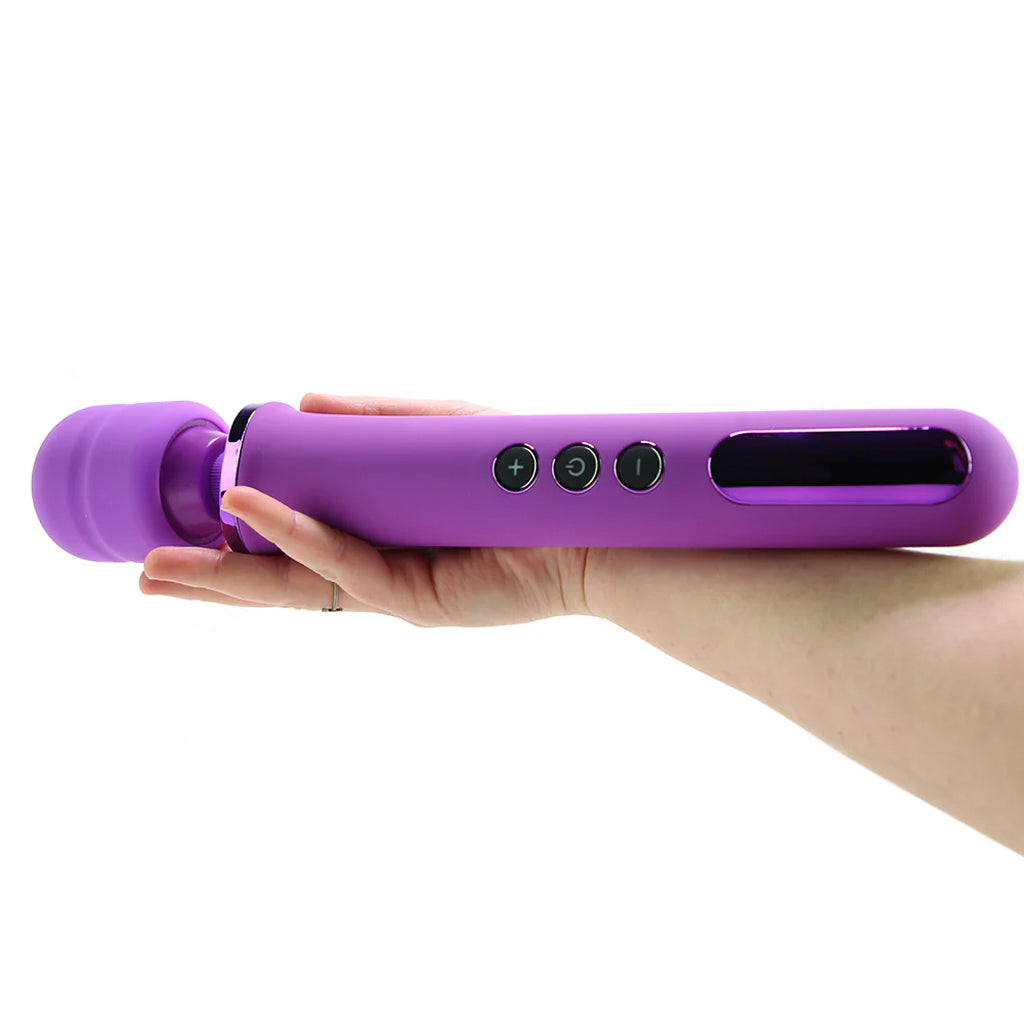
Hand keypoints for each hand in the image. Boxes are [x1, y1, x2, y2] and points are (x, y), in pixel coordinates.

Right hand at [140, 393, 592, 624]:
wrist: (590, 519)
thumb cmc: (520, 474)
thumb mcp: (436, 428)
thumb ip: (375, 416)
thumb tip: (301, 399)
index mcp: (375, 538)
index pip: (291, 547)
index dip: (238, 542)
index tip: (191, 524)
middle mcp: (376, 570)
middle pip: (277, 581)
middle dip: (210, 580)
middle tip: (144, 573)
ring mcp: (392, 589)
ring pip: (293, 589)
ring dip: (225, 577)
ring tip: (157, 572)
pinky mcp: (417, 597)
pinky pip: (344, 567)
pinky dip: (296, 539)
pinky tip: (250, 514)